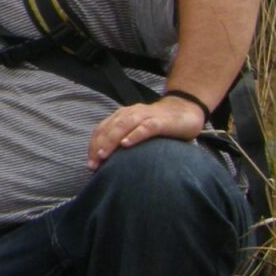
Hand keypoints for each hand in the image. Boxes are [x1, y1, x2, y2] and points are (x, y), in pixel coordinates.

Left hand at [87, 92, 207, 168]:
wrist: (185, 110)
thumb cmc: (159, 125)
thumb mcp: (137, 131)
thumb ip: (125, 141)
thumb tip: (110, 164)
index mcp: (122, 116)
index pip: (102, 129)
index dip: (94, 146)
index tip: (91, 164)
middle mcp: (131, 113)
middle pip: (110, 128)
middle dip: (99, 146)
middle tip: (94, 164)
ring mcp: (145, 116)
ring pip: (123, 125)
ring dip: (111, 140)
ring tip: (104, 155)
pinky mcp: (160, 121)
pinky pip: (146, 127)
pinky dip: (135, 135)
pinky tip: (126, 144)